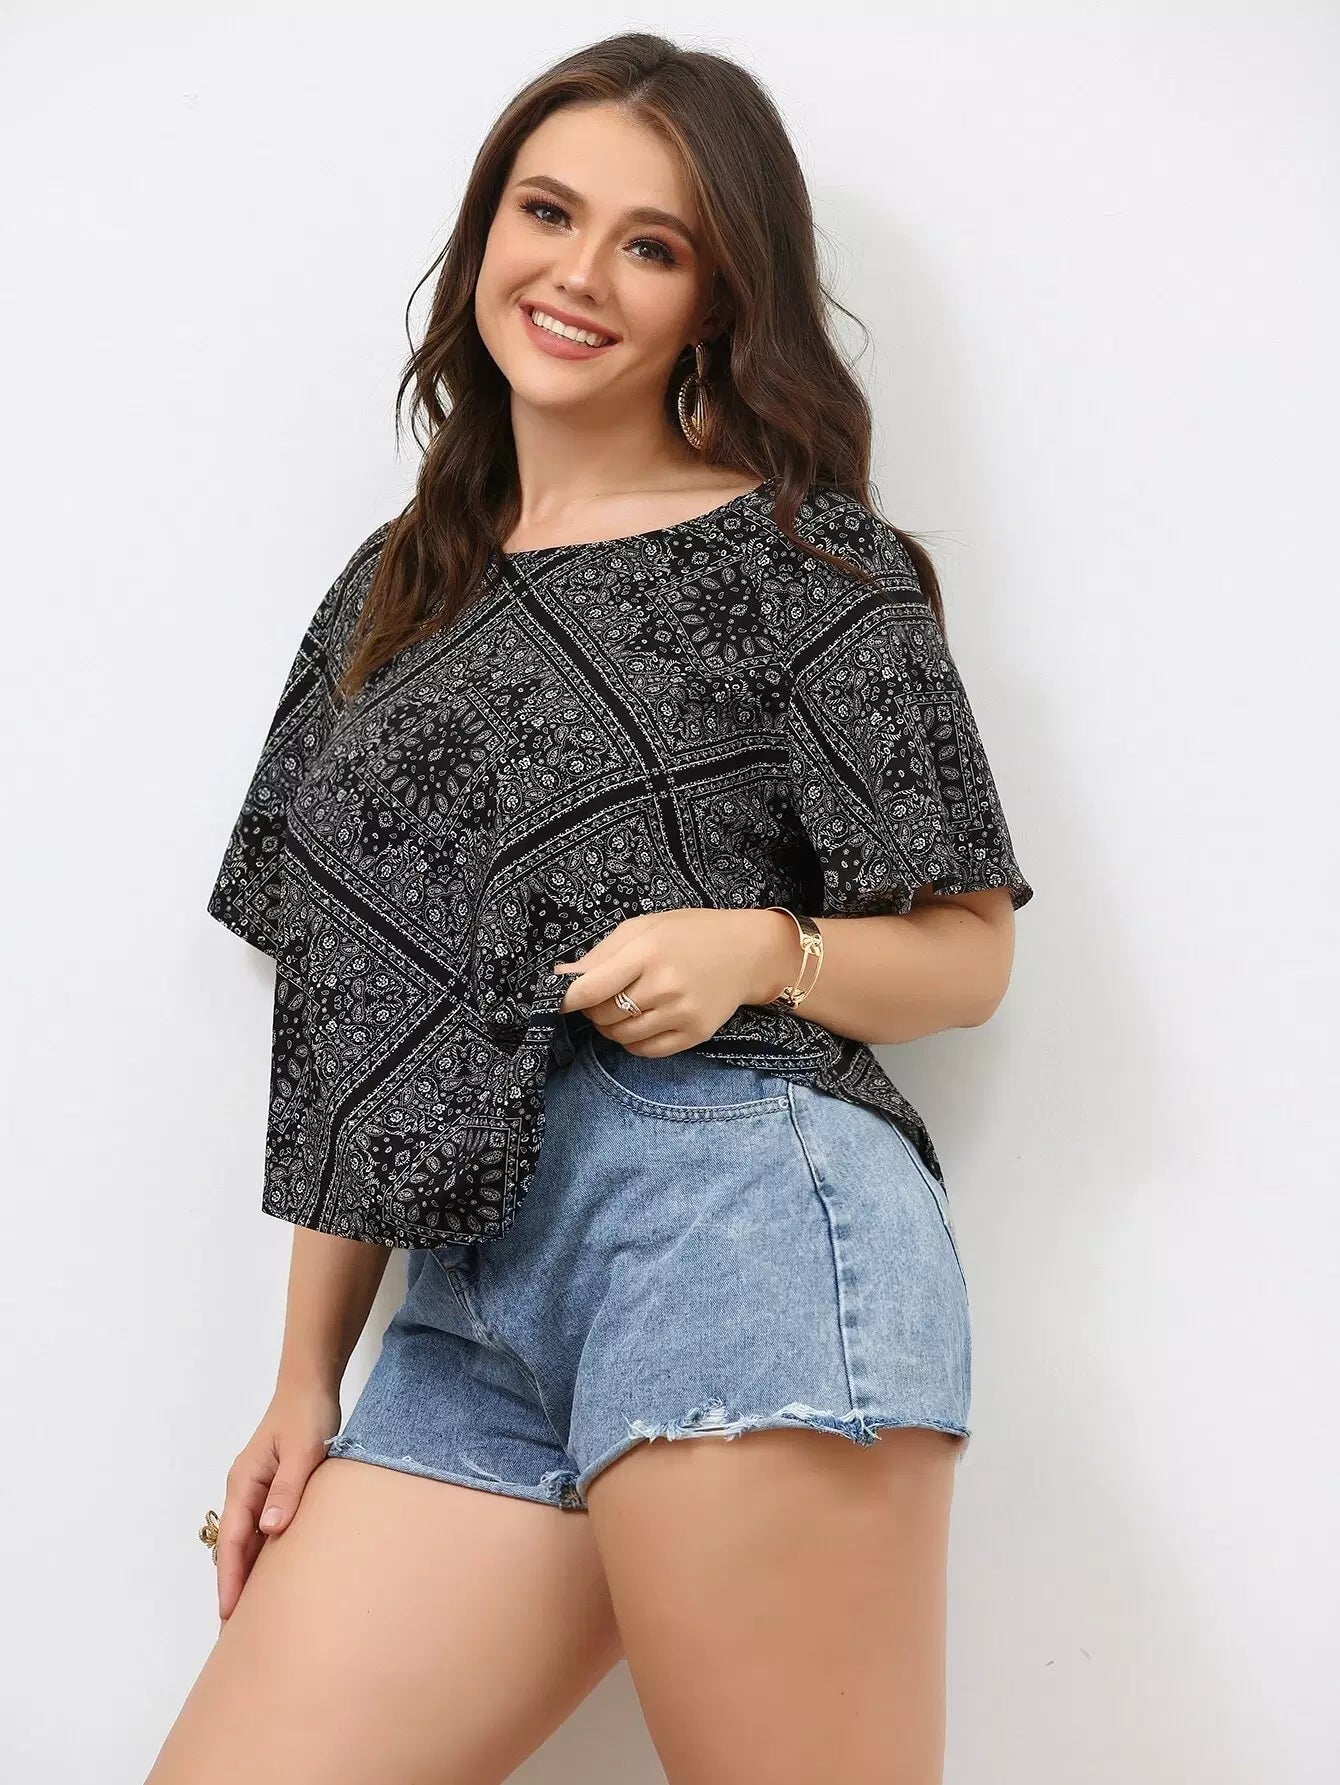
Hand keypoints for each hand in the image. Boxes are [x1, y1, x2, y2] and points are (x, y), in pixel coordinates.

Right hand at [214, 1380, 341, 1623]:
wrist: (311, 1386)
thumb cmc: (306, 1415)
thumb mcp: (303, 1451)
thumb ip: (288, 1488)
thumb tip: (270, 1529)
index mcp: (244, 1483)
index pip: (232, 1541)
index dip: (231, 1580)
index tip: (229, 1616)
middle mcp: (244, 1490)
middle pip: (234, 1548)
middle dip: (233, 1588)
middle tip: (234, 1635)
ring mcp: (257, 1491)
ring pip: (247, 1543)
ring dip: (248, 1576)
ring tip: (252, 1618)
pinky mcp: (274, 1490)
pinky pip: (262, 1531)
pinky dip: (263, 1557)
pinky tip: (274, 1578)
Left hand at [554, 907, 798, 1055]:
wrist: (747, 952)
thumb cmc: (689, 933)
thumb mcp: (644, 928)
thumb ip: (601, 954)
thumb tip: (560, 976)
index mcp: (647, 951)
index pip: (591, 988)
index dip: (568, 999)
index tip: (560, 1000)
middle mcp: (665, 985)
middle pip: (603, 1015)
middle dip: (593, 1009)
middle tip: (603, 996)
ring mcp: (681, 1013)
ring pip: (621, 1036)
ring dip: (611, 1027)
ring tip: (624, 1007)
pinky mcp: (695, 1034)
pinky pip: (645, 1050)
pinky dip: (632, 1041)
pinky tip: (641, 1022)